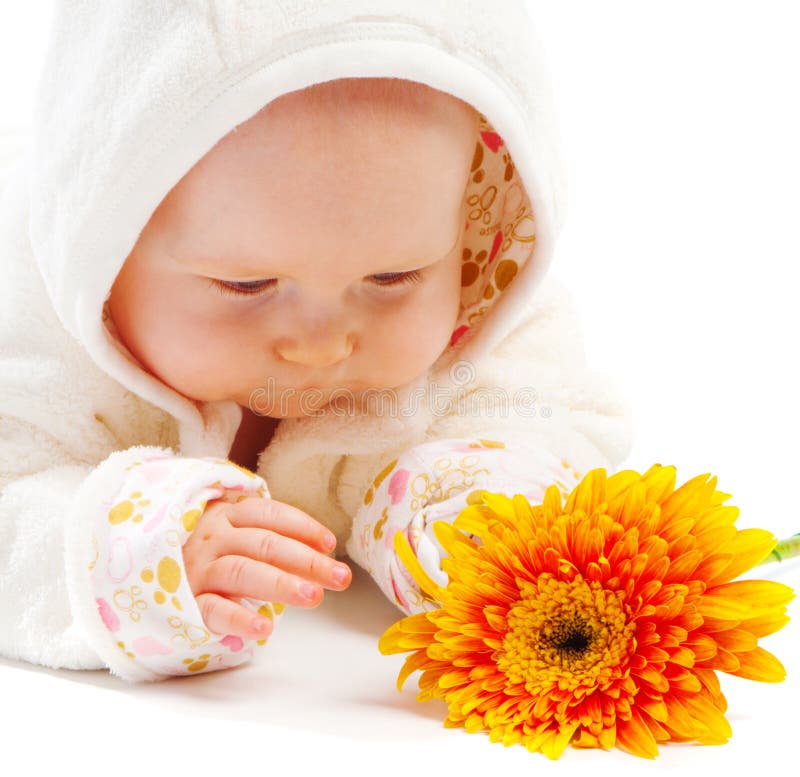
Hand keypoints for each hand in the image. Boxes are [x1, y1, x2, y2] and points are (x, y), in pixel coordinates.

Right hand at [182, 494, 351, 640]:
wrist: (141, 565)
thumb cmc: (206, 551)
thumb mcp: (233, 533)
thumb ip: (269, 539)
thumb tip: (322, 555)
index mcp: (227, 515)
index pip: (269, 514)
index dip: (302, 527)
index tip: (330, 544)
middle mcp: (212, 537)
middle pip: (264, 544)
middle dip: (306, 560)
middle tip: (340, 577)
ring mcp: (197, 569)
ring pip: (242, 571)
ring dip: (281, 584)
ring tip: (313, 597)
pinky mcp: (183, 602)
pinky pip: (212, 610)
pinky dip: (238, 618)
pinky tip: (264, 629)